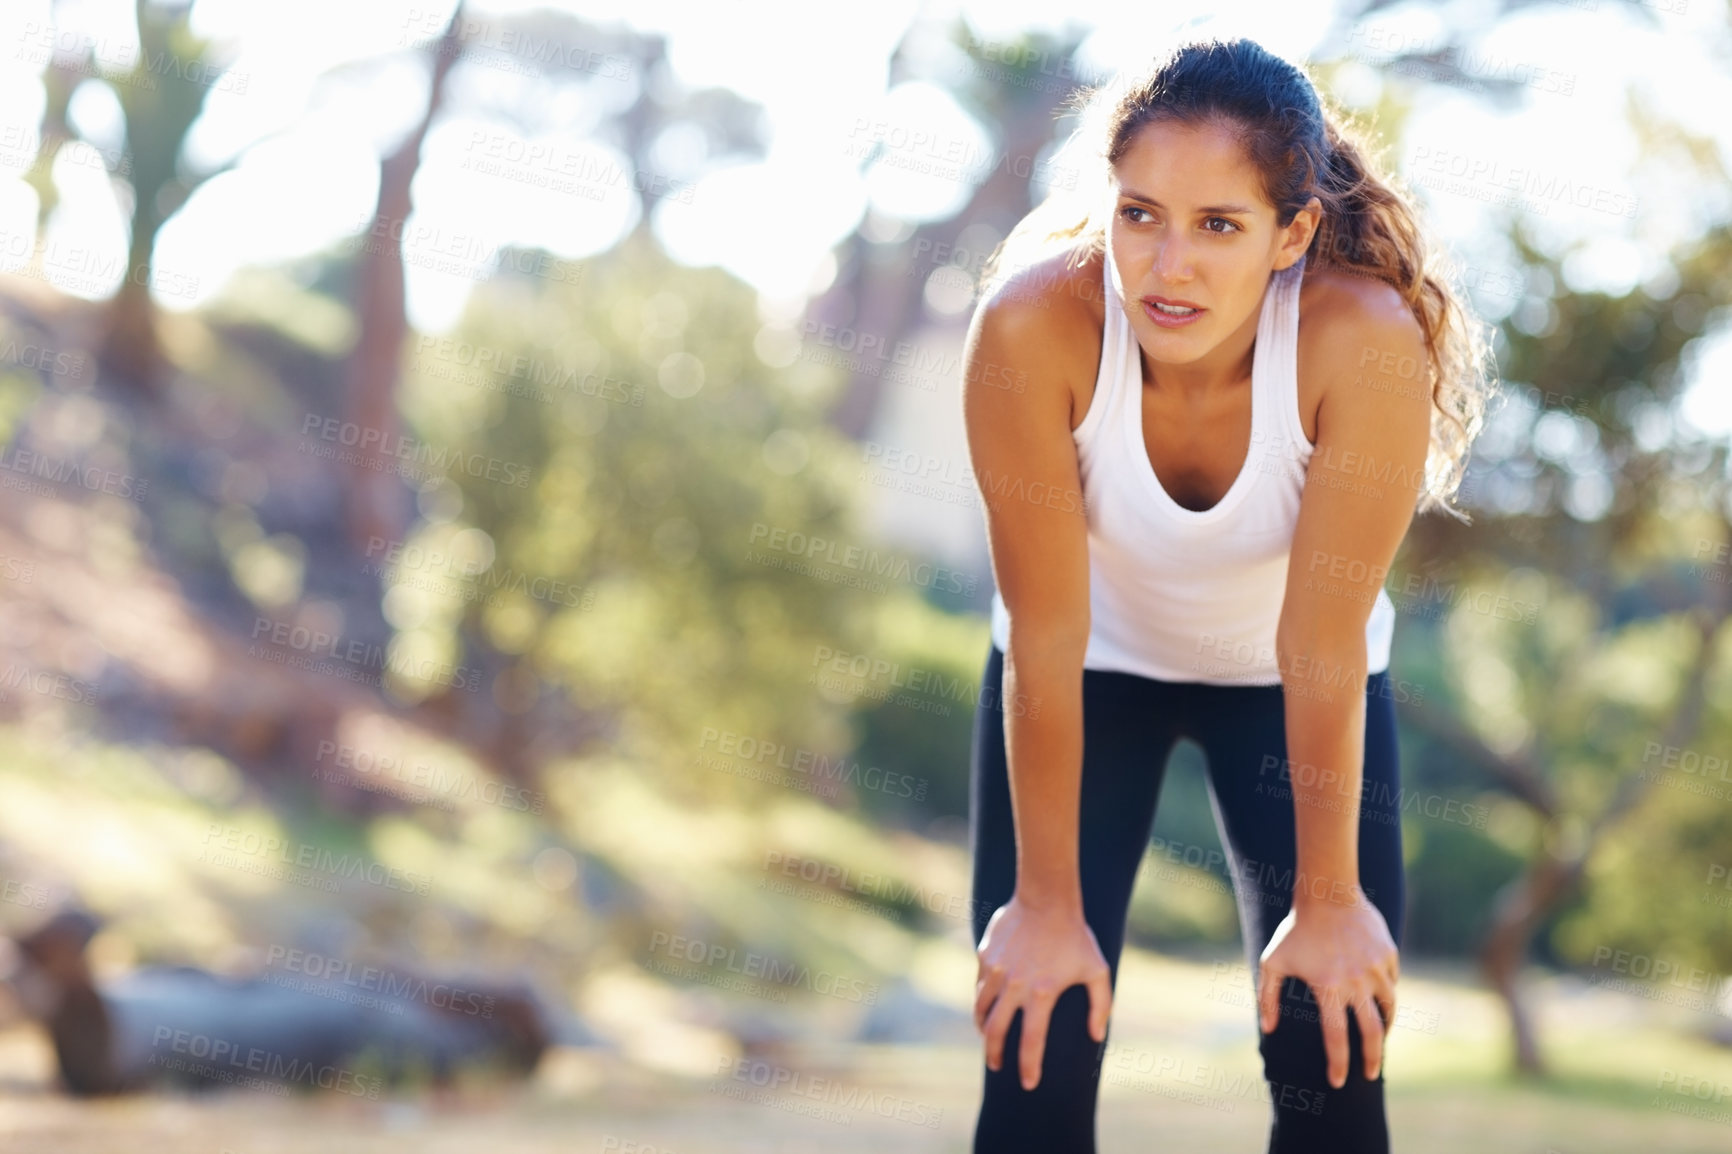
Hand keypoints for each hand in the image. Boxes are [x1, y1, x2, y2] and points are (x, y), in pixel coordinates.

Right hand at [974, 892, 1112, 1090]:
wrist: (1046, 898)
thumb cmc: (1076, 936)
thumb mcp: (1097, 970)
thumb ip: (1101, 1006)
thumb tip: (1097, 1036)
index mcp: (1042, 993)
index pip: (1031, 1041)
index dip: (1028, 1066)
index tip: (1028, 1083)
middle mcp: (1014, 985)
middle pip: (995, 1031)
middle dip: (994, 1055)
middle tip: (997, 1066)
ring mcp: (996, 970)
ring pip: (981, 1010)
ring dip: (983, 1029)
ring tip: (988, 1038)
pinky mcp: (985, 956)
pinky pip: (980, 986)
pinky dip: (982, 1002)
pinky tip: (988, 1007)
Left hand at [1257, 888, 1398, 1088]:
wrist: (1327, 892)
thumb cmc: (1295, 929)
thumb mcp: (1272, 961)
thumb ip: (1267, 997)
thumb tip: (1268, 1030)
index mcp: (1329, 988)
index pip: (1336, 1039)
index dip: (1337, 1065)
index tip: (1337, 1083)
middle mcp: (1357, 983)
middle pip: (1372, 1034)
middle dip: (1372, 1061)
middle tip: (1370, 1076)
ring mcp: (1377, 970)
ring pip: (1389, 1010)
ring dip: (1384, 1030)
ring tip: (1378, 1040)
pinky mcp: (1389, 956)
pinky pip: (1392, 984)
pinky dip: (1387, 997)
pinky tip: (1379, 1003)